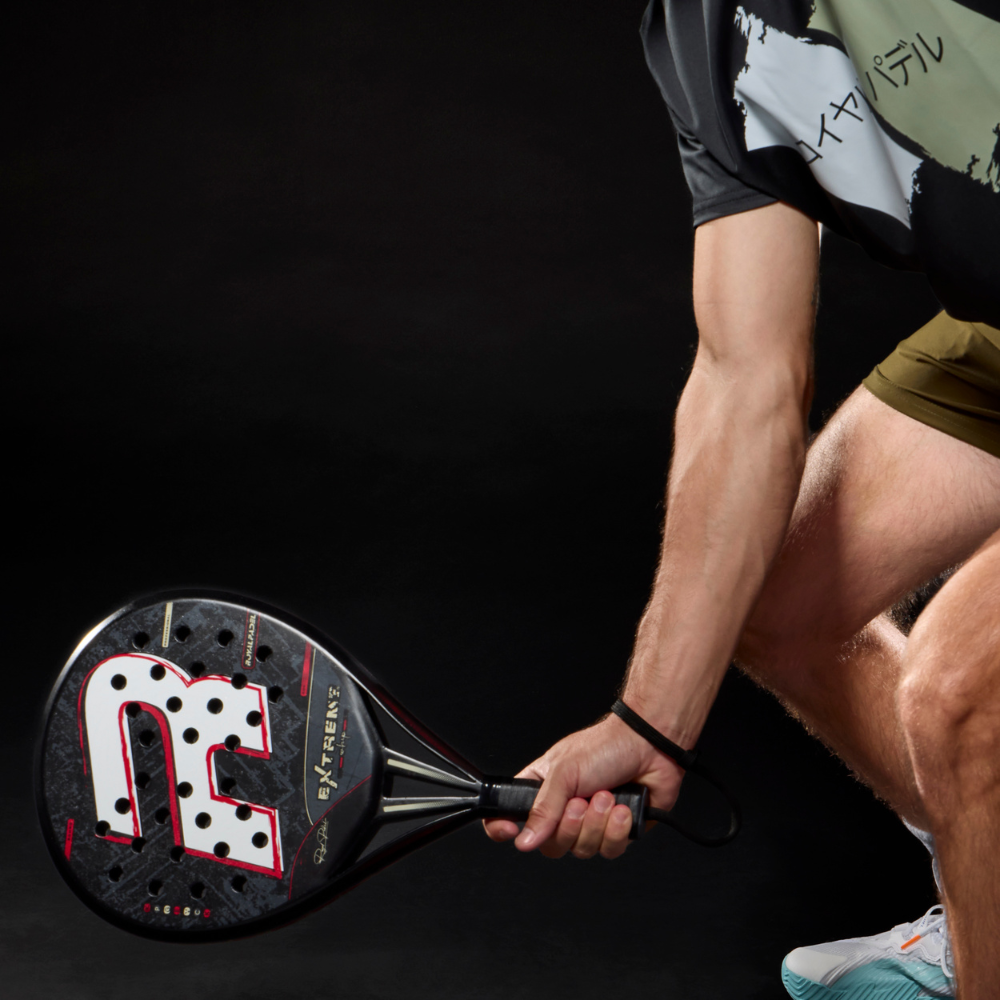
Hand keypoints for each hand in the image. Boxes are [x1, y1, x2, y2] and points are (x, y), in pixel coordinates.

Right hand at [482, 713, 684, 858]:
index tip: (512, 831)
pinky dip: (617, 830)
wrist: (649, 746)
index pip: (511, 817)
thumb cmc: (605, 747)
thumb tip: (524, 841)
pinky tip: (622, 808)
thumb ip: (543, 808)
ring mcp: (590, 823)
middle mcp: (563, 810)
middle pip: (551, 845)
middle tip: (581, 801)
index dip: (505, 830)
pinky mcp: (616, 832)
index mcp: (541, 789)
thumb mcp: (565, 772)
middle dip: (570, 826)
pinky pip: (609, 851)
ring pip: (581, 850)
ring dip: (597, 823)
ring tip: (607, 796)